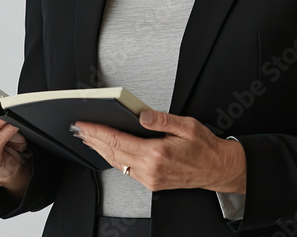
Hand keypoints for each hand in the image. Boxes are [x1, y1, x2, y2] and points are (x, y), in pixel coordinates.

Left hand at [73, 109, 245, 193]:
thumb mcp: (188, 126)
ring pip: (117, 163)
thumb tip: (142, 114)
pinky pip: (126, 170)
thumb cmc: (205, 147)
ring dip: (101, 150)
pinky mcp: (151, 182)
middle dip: (93, 140)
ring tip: (88, 138)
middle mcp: (151, 169)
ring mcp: (150, 178)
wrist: (217, 169)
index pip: (119, 141)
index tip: (85, 123)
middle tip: (79, 128)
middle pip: (113, 153)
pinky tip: (108, 151)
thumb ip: (163, 120)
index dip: (98, 131)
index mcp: (158, 153)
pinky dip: (113, 159)